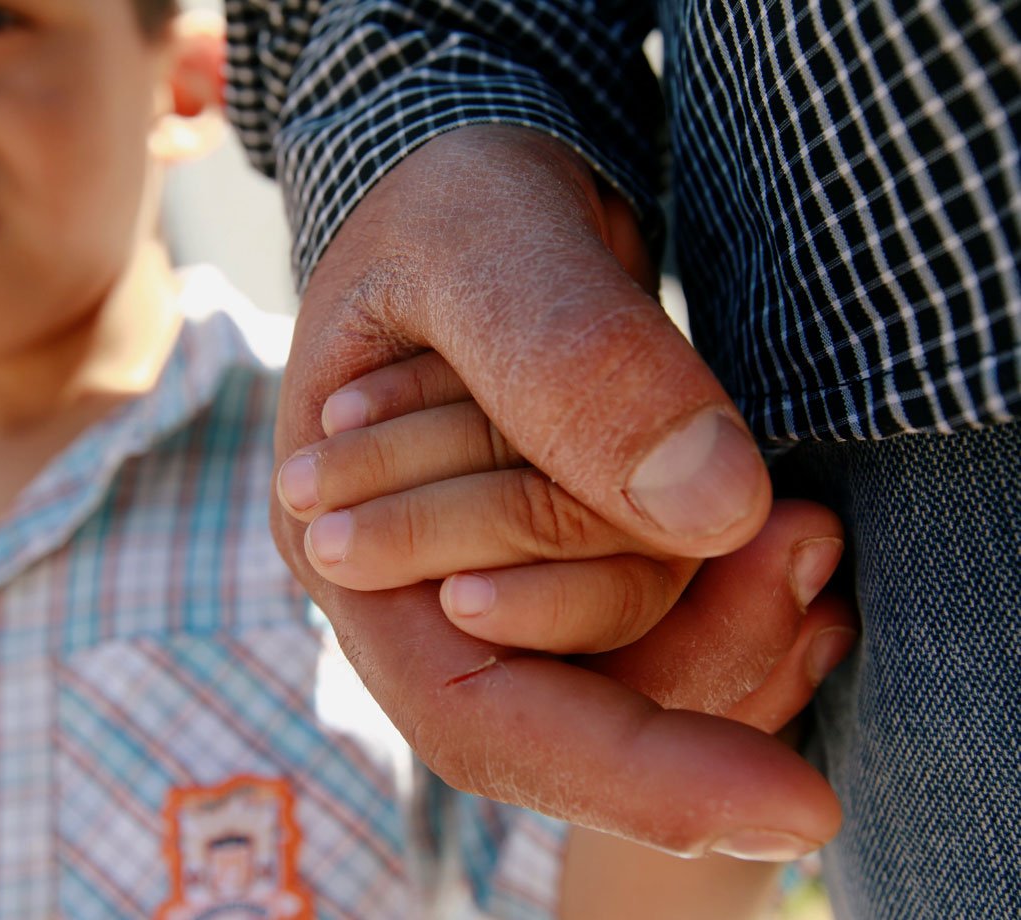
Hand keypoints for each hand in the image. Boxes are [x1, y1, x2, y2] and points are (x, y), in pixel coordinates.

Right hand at [273, 125, 842, 857]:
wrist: (477, 200)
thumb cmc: (444, 205)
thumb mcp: (482, 239)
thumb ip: (568, 359)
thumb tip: (712, 507)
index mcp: (345, 544)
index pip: (476, 707)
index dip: (626, 773)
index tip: (793, 807)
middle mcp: (420, 592)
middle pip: (577, 698)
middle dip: (707, 640)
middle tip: (812, 535)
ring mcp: (500, 580)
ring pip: (639, 665)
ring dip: (737, 610)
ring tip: (811, 530)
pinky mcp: (575, 556)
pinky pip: (673, 620)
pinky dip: (746, 594)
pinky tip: (796, 546)